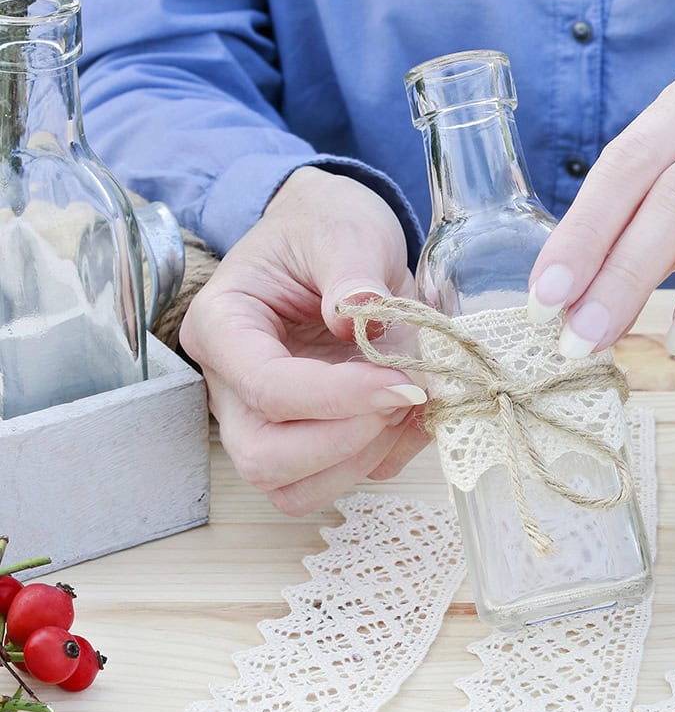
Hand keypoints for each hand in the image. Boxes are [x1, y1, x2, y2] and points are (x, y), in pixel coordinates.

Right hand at [179, 167, 428, 514]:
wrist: (334, 233)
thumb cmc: (325, 224)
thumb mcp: (342, 228)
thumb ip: (351, 270)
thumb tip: (358, 317)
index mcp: (223, 325)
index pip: (264, 386)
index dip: (335, 396)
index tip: (402, 382)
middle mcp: (231, 383)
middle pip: (262, 457)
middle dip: (342, 442)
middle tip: (405, 397)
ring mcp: (265, 416)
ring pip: (292, 486)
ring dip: (360, 460)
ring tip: (411, 405)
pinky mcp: (306, 432)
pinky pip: (334, 479)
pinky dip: (381, 459)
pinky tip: (414, 415)